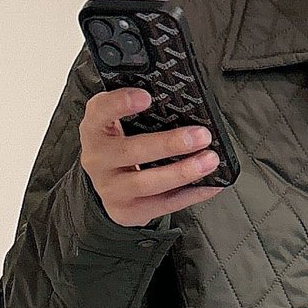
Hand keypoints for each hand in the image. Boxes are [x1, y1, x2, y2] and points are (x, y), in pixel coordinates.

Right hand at [80, 85, 225, 226]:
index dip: (120, 103)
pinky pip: (164, 204)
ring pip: (146, 183)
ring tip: (210, 160)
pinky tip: (211, 184)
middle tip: (201, 136)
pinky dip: (192, 194)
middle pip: (131, 151)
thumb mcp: (119, 124)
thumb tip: (186, 104)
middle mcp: (97, 159)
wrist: (109, 185)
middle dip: (169, 144)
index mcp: (95, 129)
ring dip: (182, 172)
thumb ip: (141, 113)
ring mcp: (110, 189)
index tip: (147, 97)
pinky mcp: (127, 210)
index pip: (100, 111)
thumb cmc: (121, 145)